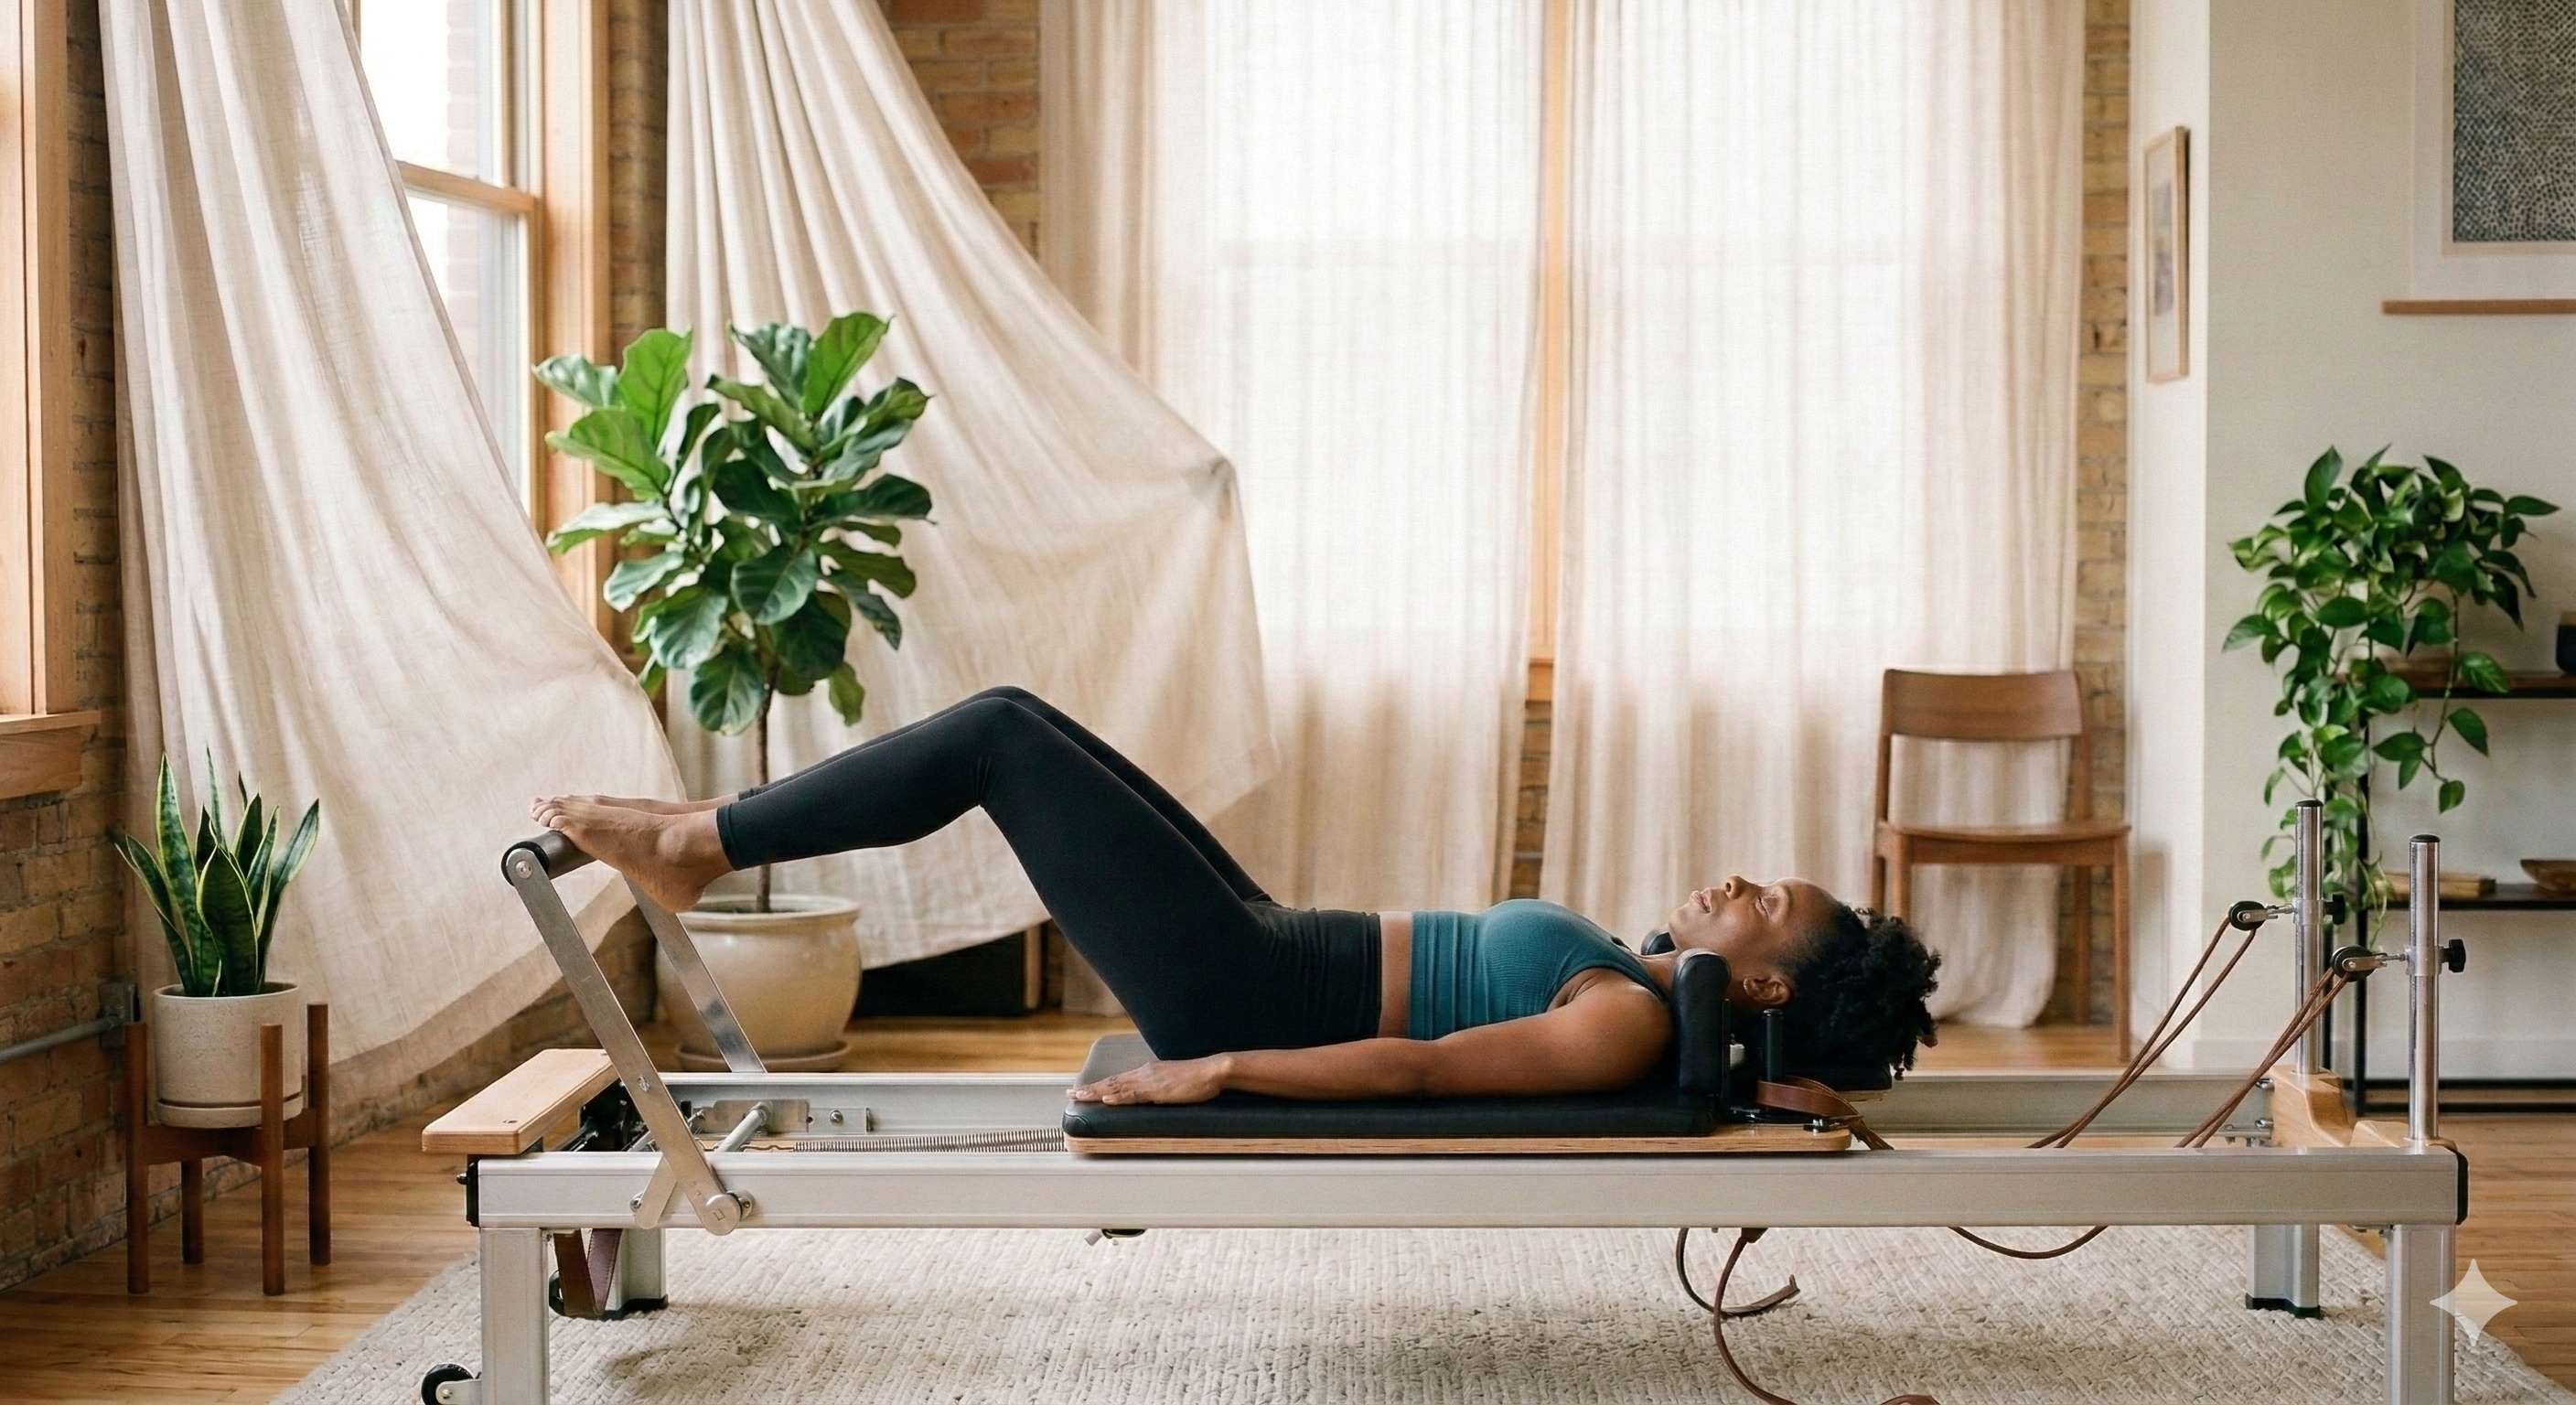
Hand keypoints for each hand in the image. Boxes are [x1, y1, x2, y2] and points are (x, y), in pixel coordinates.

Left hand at [1068, 1056, 1228, 1104]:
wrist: (1212, 1071)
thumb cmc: (1197, 1079)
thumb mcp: (1172, 1083)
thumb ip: (1159, 1089)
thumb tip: (1150, 1096)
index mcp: (1147, 1073)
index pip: (1117, 1080)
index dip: (1098, 1085)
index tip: (1082, 1089)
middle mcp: (1144, 1074)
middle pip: (1111, 1082)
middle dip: (1089, 1088)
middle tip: (1070, 1092)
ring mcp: (1150, 1081)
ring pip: (1117, 1087)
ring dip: (1096, 1092)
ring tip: (1079, 1095)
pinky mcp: (1158, 1090)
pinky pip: (1135, 1094)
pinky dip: (1118, 1097)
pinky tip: (1106, 1099)